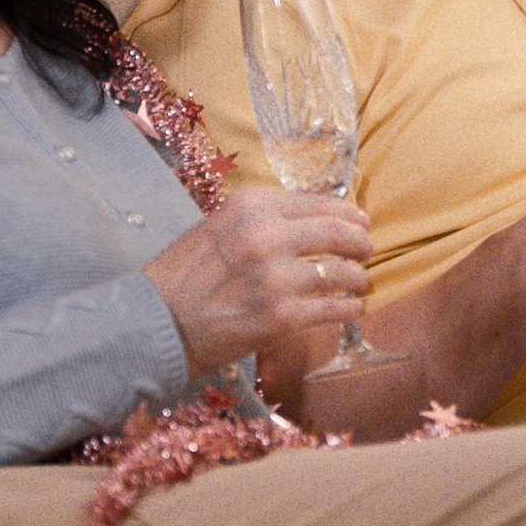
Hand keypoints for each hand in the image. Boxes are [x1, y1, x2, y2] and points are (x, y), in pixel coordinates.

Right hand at [144, 187, 372, 392]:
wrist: (157, 323)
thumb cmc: (185, 274)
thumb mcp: (219, 225)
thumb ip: (262, 219)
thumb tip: (313, 219)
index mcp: (252, 206)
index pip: (318, 203)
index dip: (348, 213)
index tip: (359, 221)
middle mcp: (267, 236)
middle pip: (338, 233)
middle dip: (361, 242)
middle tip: (367, 249)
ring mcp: (277, 278)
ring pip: (342, 272)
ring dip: (358, 278)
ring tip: (360, 282)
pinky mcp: (283, 317)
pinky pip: (333, 309)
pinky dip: (349, 308)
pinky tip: (352, 308)